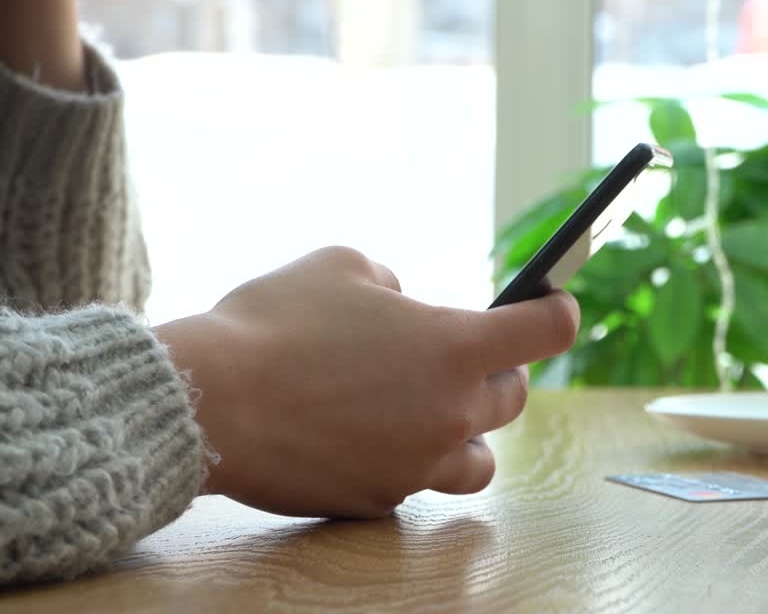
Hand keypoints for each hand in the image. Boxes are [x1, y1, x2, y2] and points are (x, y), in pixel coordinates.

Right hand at [155, 247, 579, 517]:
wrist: (210, 404)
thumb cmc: (274, 324)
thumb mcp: (341, 267)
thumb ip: (391, 284)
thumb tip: (401, 307)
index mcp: (455, 347)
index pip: (545, 331)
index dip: (557, 312)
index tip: (555, 307)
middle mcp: (450, 413)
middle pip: (512, 398)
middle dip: (498, 372)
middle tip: (468, 356)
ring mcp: (417, 465)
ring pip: (478, 462)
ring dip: (467, 434)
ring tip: (433, 413)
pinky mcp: (378, 500)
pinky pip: (414, 482)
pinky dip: (405, 462)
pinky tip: (368, 440)